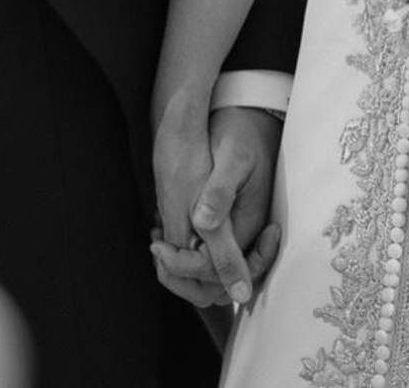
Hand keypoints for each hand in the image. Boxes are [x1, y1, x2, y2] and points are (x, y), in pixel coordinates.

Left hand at [152, 105, 283, 306]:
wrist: (253, 122)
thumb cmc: (242, 136)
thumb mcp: (232, 157)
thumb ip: (219, 192)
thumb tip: (202, 223)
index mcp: (246, 225)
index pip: (215, 271)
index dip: (182, 265)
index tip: (156, 244)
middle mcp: (244, 237)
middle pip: (213, 286)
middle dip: (179, 277)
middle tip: (155, 248)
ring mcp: (238, 235)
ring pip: (210, 277)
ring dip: (181, 268)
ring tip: (159, 242)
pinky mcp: (230, 227)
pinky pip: (208, 258)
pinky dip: (185, 254)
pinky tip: (166, 230)